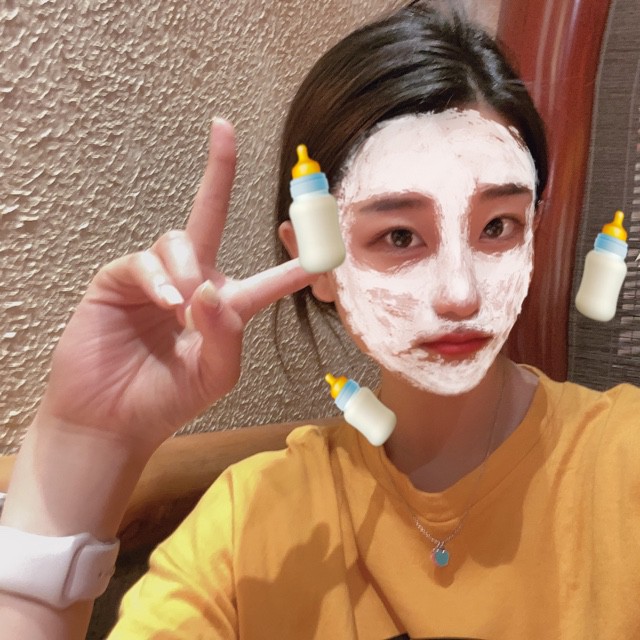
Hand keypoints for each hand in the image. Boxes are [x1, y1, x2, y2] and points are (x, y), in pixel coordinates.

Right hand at [39, 119, 313, 452]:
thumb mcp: (215, 375)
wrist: (112, 420)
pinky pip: (144, 261)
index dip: (294, 264)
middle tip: (224, 128)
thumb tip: (209, 287)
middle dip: (218, 171)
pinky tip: (166, 305)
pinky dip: (159, 280)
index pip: (265, 279)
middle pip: (210, 215)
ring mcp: (154, 278)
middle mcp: (192, 281)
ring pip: (178, 241)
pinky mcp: (119, 279)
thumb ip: (227, 336)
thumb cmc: (167, 399)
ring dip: (187, 270)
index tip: (324, 246)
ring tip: (180, 310)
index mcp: (223, 307)